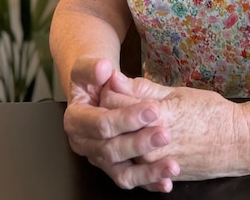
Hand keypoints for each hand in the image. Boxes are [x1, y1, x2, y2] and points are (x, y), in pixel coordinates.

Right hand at [63, 57, 179, 191]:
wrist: (95, 89)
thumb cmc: (94, 78)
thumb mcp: (90, 67)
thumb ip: (93, 67)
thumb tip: (103, 69)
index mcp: (76, 120)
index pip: (101, 124)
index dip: (126, 118)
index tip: (153, 110)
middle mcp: (84, 144)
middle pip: (111, 150)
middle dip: (140, 143)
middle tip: (165, 134)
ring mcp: (99, 159)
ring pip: (121, 173)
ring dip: (148, 172)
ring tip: (173, 166)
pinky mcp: (113, 168)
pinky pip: (131, 180)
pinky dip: (149, 183)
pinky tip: (167, 182)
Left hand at [102, 71, 249, 180]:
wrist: (236, 143)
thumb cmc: (210, 112)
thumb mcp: (177, 93)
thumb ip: (143, 89)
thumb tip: (115, 78)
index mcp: (154, 116)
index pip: (113, 101)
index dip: (107, 90)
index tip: (108, 84)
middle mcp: (149, 142)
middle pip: (112, 126)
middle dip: (107, 112)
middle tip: (111, 101)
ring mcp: (153, 162)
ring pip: (119, 148)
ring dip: (117, 134)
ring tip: (123, 122)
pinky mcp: (159, 175)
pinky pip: (134, 167)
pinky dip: (130, 154)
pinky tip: (133, 143)